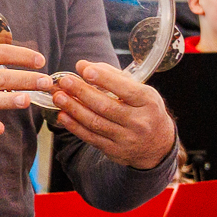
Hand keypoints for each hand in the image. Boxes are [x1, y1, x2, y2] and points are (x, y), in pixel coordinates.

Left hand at [51, 60, 177, 169]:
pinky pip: (90, 137)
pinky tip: (63, 115)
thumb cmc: (145, 111)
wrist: (158, 145)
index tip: (85, 70)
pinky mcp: (114, 150)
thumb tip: (84, 66)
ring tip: (58, 97)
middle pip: (105, 106)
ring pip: (95, 122)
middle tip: (64, 81)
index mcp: (148, 102)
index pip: (125, 89)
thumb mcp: (140, 92)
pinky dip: (74, 126)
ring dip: (73, 108)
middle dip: (82, 92)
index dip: (104, 79)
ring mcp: (126, 138)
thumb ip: (114, 77)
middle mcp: (139, 121)